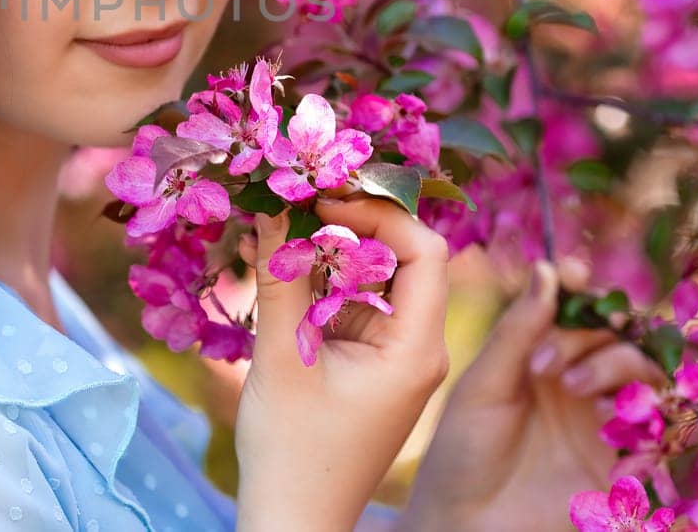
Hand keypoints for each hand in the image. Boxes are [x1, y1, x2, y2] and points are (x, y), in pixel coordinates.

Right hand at [233, 196, 450, 531]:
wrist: (293, 521)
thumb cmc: (293, 452)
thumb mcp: (281, 357)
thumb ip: (280, 277)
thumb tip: (272, 203)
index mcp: (417, 348)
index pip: (425, 250)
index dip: (378, 214)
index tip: (321, 201)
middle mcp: (420, 346)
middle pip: (403, 256)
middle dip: (350, 222)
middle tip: (296, 197)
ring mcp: (397, 355)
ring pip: (374, 276)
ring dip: (329, 249)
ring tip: (276, 225)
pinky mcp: (372, 363)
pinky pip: (355, 303)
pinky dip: (320, 280)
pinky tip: (277, 263)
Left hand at [395, 259, 665, 531]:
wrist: (466, 524)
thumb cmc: (462, 453)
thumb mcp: (483, 384)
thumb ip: (519, 329)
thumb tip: (549, 266)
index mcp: (544, 356)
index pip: (581, 308)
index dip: (583, 286)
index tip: (573, 273)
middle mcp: (581, 382)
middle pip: (621, 333)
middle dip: (594, 331)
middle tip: (546, 363)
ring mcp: (605, 420)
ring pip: (647, 371)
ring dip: (617, 364)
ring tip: (570, 388)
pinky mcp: (625, 463)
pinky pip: (660, 428)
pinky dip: (645, 412)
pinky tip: (605, 416)